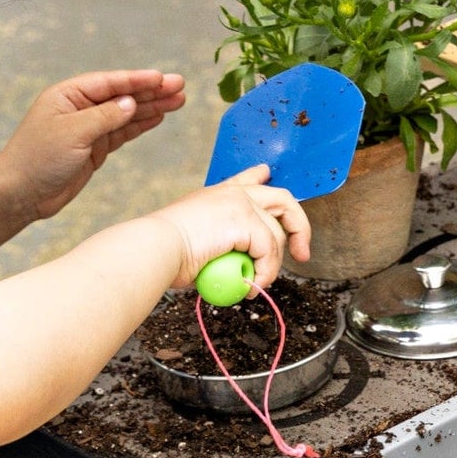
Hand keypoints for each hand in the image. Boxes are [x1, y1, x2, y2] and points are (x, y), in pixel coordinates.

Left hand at [0, 69, 187, 225]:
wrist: (20, 194)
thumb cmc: (36, 159)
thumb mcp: (72, 133)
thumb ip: (104, 116)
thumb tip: (130, 103)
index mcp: (68, 95)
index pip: (109, 83)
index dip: (137, 80)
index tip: (162, 78)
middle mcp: (79, 108)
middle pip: (122, 96)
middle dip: (151, 91)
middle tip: (180, 86)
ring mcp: (88, 129)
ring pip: (126, 114)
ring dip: (151, 108)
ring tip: (178, 100)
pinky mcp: (93, 149)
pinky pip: (122, 133)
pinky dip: (140, 125)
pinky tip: (158, 118)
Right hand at [155, 166, 311, 291]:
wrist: (155, 248)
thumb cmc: (164, 251)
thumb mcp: (195, 240)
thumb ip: (219, 244)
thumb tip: (235, 265)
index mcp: (217, 195)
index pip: (245, 179)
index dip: (260, 176)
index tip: (266, 172)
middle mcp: (232, 193)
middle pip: (283, 200)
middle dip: (299, 228)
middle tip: (301, 254)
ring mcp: (241, 203)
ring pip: (276, 236)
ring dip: (271, 266)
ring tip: (254, 285)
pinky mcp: (246, 219)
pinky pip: (268, 250)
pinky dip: (264, 272)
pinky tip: (250, 285)